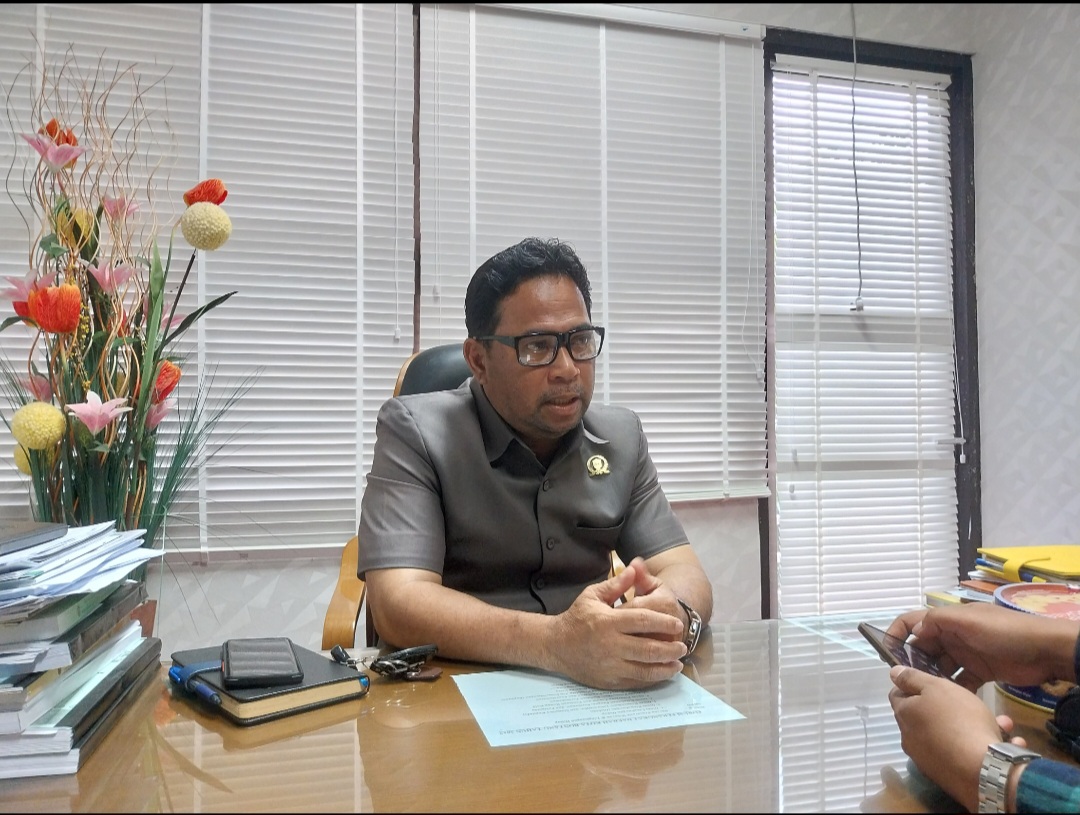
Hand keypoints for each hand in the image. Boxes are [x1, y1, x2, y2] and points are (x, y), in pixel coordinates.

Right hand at [550, 564, 686, 689]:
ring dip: (666, 667)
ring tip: (678, 663)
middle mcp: (610, 645)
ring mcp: (610, 665)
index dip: (664, 622)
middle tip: (683, 646)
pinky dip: (652, 678)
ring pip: (645, 669)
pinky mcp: (609, 681)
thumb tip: (634, 569)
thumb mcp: (592, 596)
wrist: (555, 645)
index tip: (677, 624)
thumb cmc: (577, 618)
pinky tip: (662, 673)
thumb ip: (616, 585)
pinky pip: (636, 682)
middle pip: (648, 648)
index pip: (643, 621)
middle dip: (670, 648)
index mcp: (608, 621)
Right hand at [885, 603, 1078, 690]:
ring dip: (931, 677)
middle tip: (906, 680)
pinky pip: (958, 681)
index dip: (897, 633)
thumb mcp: (970, 622)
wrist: (1047, 651)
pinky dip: (952, 689)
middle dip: (913, 661)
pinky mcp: (980, 671)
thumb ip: (938, 622)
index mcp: (949, 620)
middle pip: (924, 647)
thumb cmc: (1006, 633)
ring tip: (925, 693)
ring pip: (939, 666)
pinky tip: (948, 700)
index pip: (914, 622)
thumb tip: (913, 633)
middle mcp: (954, 635)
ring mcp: (967, 654)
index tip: (886, 653)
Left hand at [888, 665, 1004, 812]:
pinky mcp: (948, 777)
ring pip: (950, 736)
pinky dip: (979, 747)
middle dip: (948, 708)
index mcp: (905, 716)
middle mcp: (910, 739)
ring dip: (972, 728)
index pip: (898, 694)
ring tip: (1002, 723)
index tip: (933, 683)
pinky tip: (1004, 742)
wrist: (983, 771)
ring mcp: (928, 761)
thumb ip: (914, 679)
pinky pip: (963, 755)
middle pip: (925, 716)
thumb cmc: (959, 720)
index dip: (913, 685)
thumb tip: (894, 673)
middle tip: (971, 702)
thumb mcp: (937, 688)